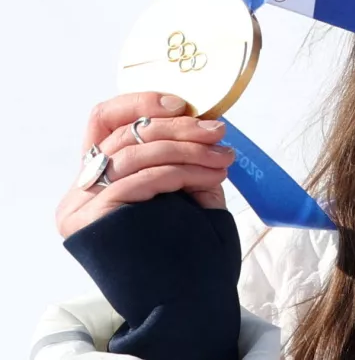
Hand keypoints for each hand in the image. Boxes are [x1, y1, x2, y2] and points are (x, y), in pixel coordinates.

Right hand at [56, 93, 235, 238]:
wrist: (183, 301)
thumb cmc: (184, 249)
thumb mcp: (184, 191)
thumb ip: (183, 158)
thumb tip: (206, 123)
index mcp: (98, 175)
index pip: (104, 120)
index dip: (140, 103)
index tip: (183, 104)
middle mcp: (81, 188)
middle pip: (126, 135)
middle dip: (180, 129)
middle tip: (220, 134)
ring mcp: (82, 205)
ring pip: (136, 154)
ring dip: (188, 151)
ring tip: (223, 159)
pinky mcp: (94, 220)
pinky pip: (141, 180)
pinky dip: (180, 172)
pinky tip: (209, 175)